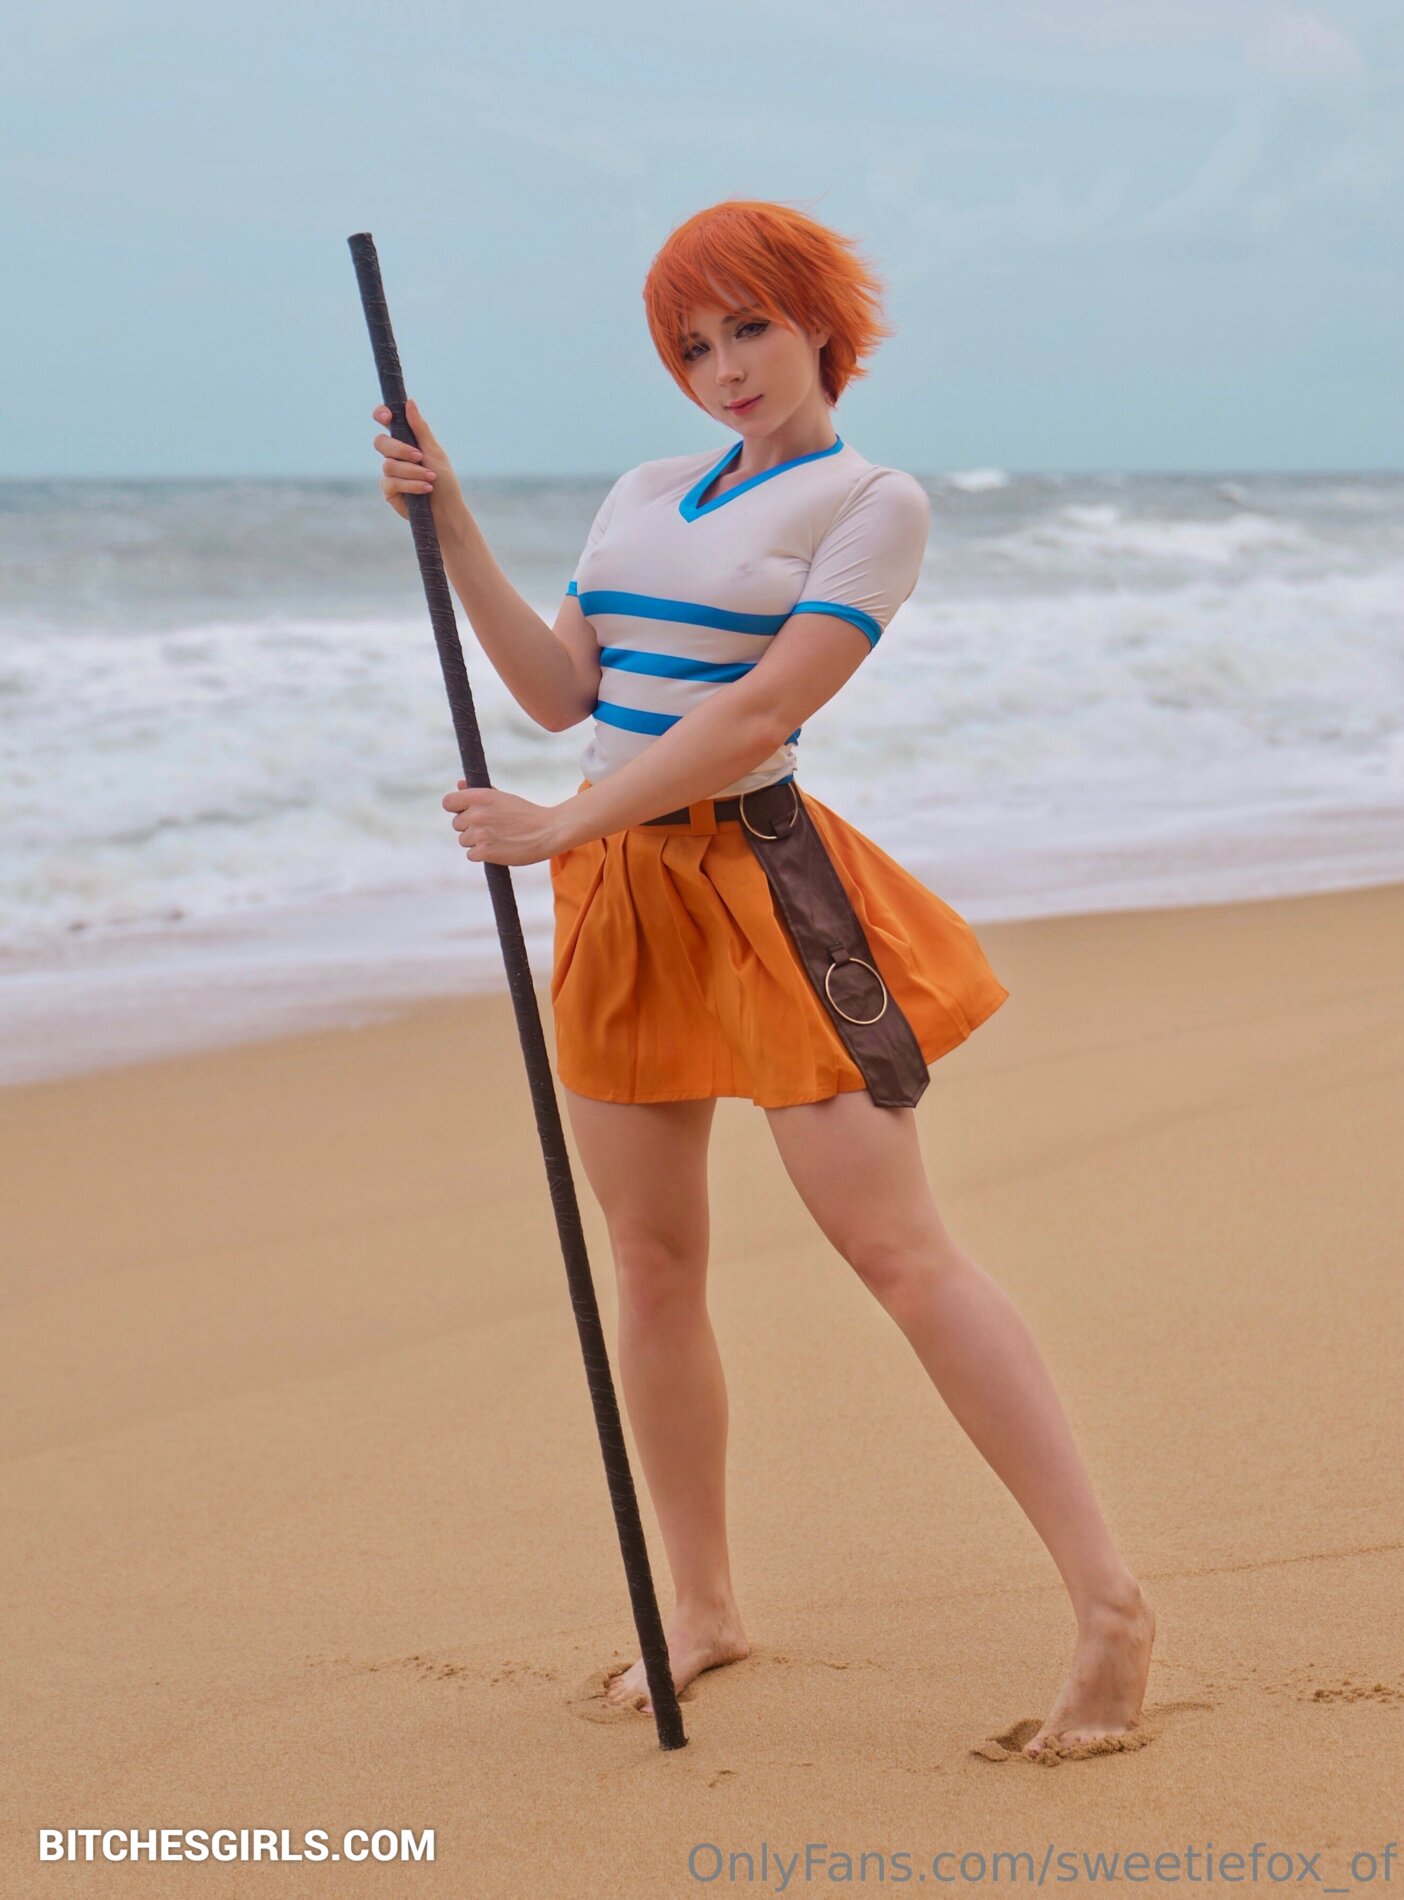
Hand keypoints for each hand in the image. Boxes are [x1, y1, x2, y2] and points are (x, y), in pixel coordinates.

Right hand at [371, 396, 466, 526]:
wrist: (447, 510)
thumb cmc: (444, 481)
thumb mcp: (434, 451)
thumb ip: (420, 428)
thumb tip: (410, 402)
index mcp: (405, 440)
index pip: (386, 422)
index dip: (381, 415)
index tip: (387, 416)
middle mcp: (394, 455)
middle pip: (381, 442)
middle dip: (401, 449)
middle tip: (420, 456)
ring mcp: (390, 473)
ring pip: (389, 465)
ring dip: (412, 471)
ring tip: (430, 478)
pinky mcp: (389, 491)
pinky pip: (391, 482)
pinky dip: (411, 484)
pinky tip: (425, 489)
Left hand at [442, 779, 566, 865]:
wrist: (548, 832)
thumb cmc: (526, 814)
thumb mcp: (502, 797)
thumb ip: (478, 791)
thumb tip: (459, 784)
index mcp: (480, 796)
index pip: (448, 802)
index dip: (456, 808)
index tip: (465, 812)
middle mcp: (477, 814)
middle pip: (457, 824)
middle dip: (470, 827)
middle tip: (491, 827)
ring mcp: (479, 833)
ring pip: (464, 840)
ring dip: (476, 841)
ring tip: (497, 838)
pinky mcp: (484, 852)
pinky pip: (471, 854)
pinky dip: (482, 854)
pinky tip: (498, 848)